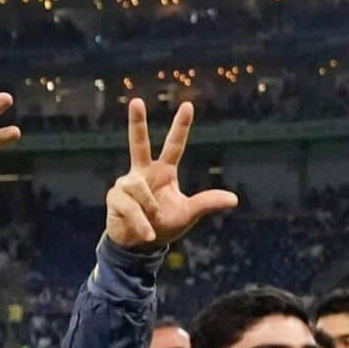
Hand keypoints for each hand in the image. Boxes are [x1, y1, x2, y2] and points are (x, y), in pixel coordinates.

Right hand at [104, 101, 237, 248]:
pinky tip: (146, 232)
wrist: (138, 246)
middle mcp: (142, 172)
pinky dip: (141, 222)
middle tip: (136, 100)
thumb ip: (206, 203)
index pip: (174, 146)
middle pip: (138, 143)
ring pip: (139, 190)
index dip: (181, 126)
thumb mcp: (187, 214)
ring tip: (152, 225)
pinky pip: (130, 206)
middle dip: (136, 122)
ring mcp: (126, 183)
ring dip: (150, 210)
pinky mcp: (114, 197)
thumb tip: (234, 199)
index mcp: (163, 172)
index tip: (188, 106)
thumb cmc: (163, 226)